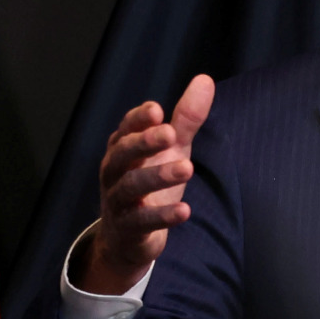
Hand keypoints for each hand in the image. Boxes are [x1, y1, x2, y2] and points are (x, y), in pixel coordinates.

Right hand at [75, 74, 214, 294]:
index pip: (126, 128)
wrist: (129, 238)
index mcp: (123, 149)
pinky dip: (162, 215)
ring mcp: (118, 201)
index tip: (158, 110)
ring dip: (158, 176)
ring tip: (187, 169)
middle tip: (170, 134)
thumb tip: (205, 80)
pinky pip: (142, 221)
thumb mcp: (171, 150)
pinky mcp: (128, 229)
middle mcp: (114, 172)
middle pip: (123, 153)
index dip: (139, 119)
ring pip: (131, 186)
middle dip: (145, 142)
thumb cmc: (150, 183)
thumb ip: (185, 119)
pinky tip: (185, 211)